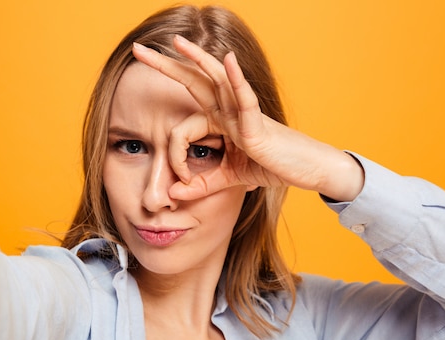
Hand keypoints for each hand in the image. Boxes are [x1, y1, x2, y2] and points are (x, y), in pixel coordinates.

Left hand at [132, 35, 363, 201]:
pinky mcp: (258, 126)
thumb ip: (202, 185)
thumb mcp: (229, 179)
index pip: (182, 128)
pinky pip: (245, 100)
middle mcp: (228, 112)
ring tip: (177, 42)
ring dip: (196, 60)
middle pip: (194, 82)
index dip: (174, 156)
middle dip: (165, 66)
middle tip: (138, 50)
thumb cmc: (271, 167)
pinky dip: (236, 81)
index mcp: (220, 122)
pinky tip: (229, 61)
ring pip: (217, 81)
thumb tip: (172, 194)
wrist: (306, 171)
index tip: (179, 180)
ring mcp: (243, 115)